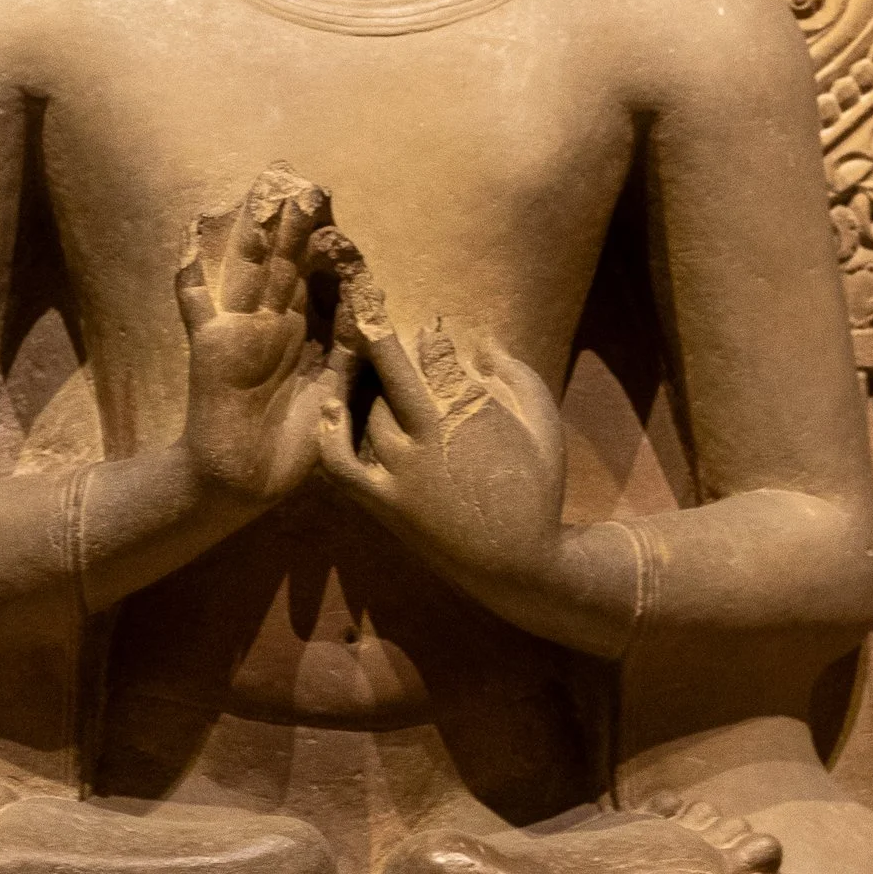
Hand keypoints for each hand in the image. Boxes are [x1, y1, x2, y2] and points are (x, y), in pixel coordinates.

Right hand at [175, 173, 356, 504]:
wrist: (241, 483)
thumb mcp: (332, 396)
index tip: (343, 216)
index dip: (331, 253)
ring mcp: (239, 331)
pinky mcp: (209, 345)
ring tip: (264, 194)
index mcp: (307, 338)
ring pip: (249, 272)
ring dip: (256, 235)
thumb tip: (368, 306)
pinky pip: (194, 304)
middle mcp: (273, 326)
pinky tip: (187, 240)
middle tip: (309, 186)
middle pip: (286, 267)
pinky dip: (189, 275)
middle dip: (297, 229)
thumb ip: (347, 353)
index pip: (321, 285)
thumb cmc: (291, 449)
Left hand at [316, 305, 568, 599]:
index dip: (427, 333)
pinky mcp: (384, 501)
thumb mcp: (542, 424)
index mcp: (470, 410)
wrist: (518, 563)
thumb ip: (515, 375)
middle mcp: (428, 434)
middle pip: (392, 372)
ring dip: (365, 381)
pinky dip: (330, 432)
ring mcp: (400, 470)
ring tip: (360, 359)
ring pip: (370, 409)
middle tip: (368, 309)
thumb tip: (483, 338)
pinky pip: (341, 463)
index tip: (427, 326)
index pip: (434, 352)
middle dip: (379, 335)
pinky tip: (330, 407)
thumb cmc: (538, 490)